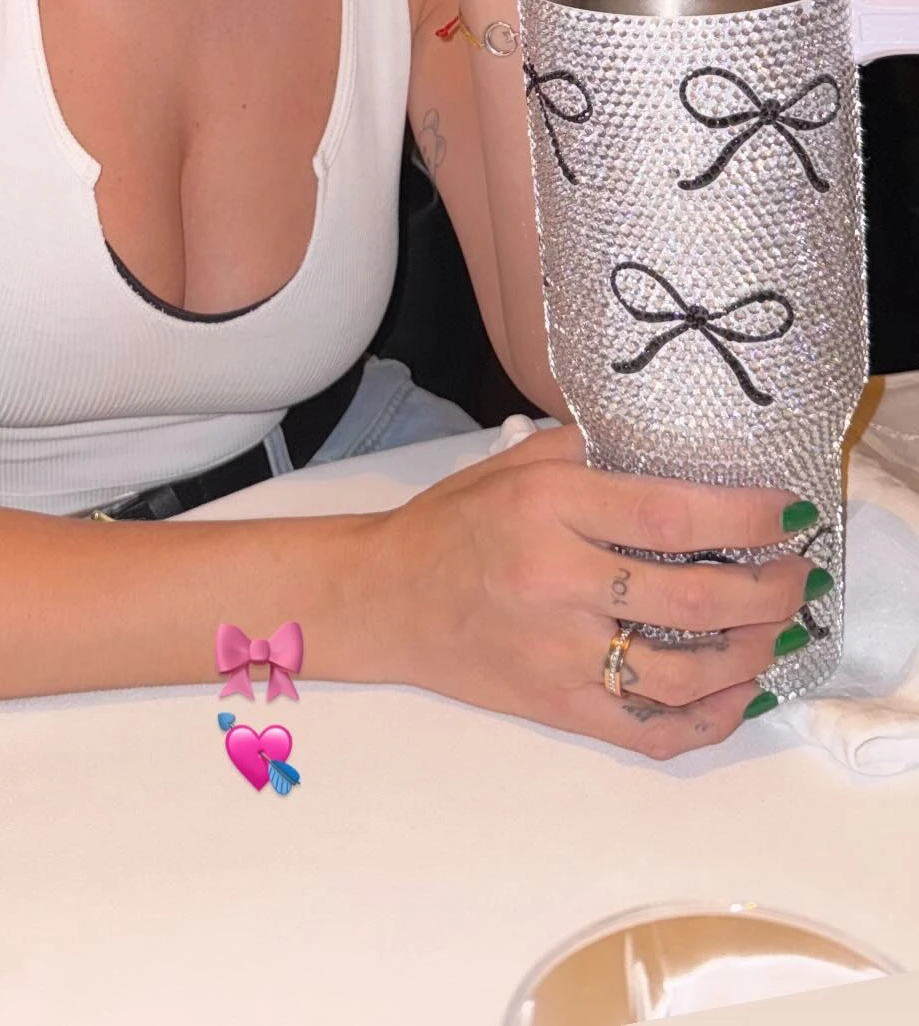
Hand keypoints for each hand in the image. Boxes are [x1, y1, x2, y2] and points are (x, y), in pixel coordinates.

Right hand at [361, 424, 815, 757]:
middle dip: (765, 590)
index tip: (788, 511)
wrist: (386, 597)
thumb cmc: (455, 521)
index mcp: (548, 508)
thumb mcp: (516, 461)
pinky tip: (738, 694)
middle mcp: (557, 583)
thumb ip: (595, 451)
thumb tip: (682, 452)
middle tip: (796, 574)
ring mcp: (559, 656)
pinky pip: (648, 731)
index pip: (667, 515)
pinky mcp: (557, 707)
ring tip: (777, 630)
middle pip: (689, 600)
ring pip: (681, 674)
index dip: (741, 518)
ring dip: (750, 655)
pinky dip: (706, 720)